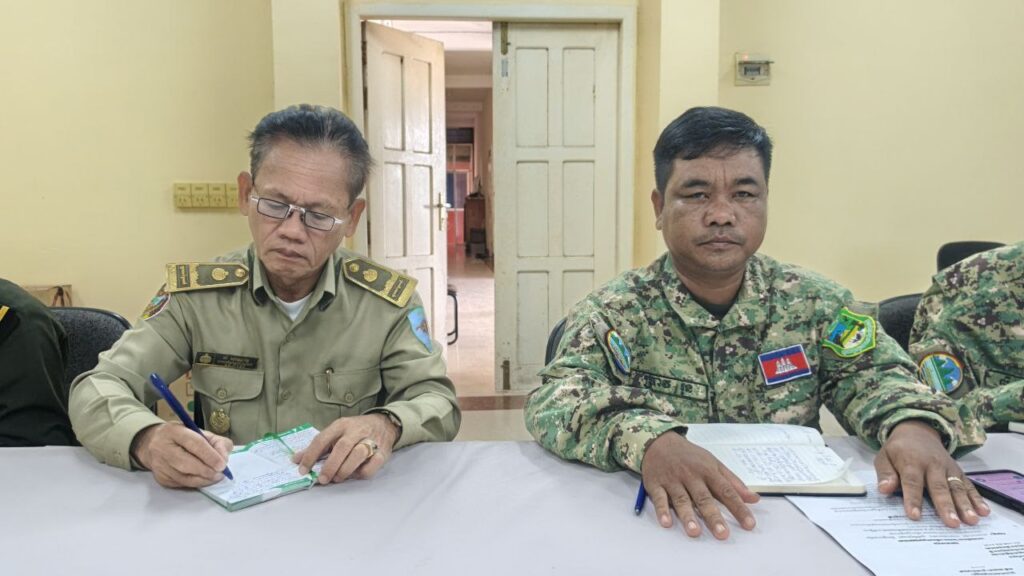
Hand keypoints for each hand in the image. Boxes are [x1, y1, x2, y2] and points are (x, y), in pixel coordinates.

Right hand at [131, 423, 232, 487]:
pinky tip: (203, 479)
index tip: (222, 464)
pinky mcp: (160, 477)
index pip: (194, 444)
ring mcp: (159, 464)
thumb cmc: (182, 437)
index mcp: (173, 431)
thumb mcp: (199, 432)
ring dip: (203, 479)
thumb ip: (216, 442)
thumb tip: (224, 457)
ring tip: (215, 477)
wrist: (154, 444)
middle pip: (186, 463)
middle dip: (206, 470)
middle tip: (220, 473)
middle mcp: (162, 448)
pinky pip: (180, 484)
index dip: (210, 455)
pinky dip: (195, 483)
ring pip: (183, 477)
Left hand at [293, 413, 399, 484]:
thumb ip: (318, 447)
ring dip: (345, 470)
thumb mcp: (336, 433)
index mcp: (341, 425)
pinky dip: (362, 473)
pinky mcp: (383, 452)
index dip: (311, 455)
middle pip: (342, 447)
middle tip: (322, 480)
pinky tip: (354, 475)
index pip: (322, 439)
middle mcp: (355, 431)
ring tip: (337, 478)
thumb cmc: (355, 431)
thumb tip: (296, 460)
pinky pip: (372, 465)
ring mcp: (371, 440)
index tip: (303, 470)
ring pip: (358, 454)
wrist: (384, 424)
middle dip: (330, 466)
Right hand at [641, 431, 759, 539]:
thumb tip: (754, 499)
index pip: (727, 491)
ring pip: (681, 500)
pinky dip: (662, 510)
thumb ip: (733, 482)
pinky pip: (659, 498)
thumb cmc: (690, 456)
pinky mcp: (655, 484)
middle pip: (704, 498)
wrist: (659, 441)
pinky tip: (666, 523)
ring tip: (694, 532)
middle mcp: (691, 476)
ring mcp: (672, 480)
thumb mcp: (714, 464)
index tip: (749, 524)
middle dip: (713, 517)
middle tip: (722, 534)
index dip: (738, 508)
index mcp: (708, 471)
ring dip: (688, 516)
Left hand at [875, 420, 989, 526]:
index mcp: (911, 462)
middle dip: (946, 506)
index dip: (913, 499)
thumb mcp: (883, 457)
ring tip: (971, 520)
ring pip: (956, 487)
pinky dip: (977, 498)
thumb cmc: (898, 449)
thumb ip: (885, 474)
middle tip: (952, 523)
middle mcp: (932, 465)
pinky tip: (984, 511)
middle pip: (939, 487)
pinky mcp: (958, 471)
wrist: (917, 430)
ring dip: (965, 504)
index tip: (915, 516)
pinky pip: (968, 485)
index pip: (912, 482)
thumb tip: (884, 489)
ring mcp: (948, 468)